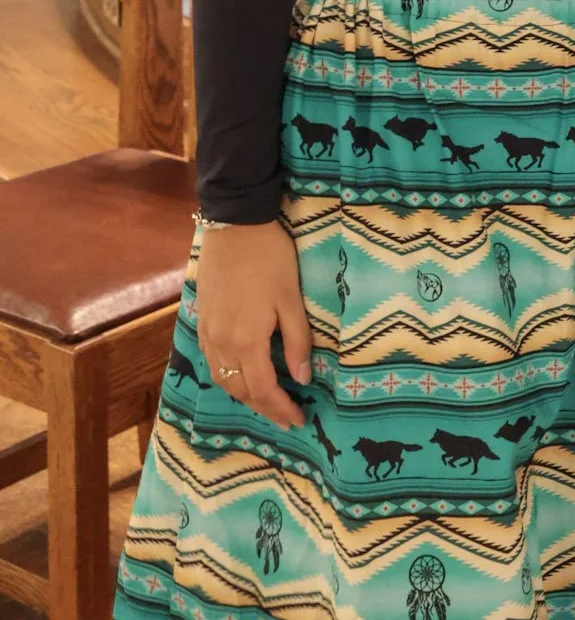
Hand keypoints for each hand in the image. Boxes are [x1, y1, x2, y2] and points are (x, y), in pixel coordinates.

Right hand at [195, 220, 311, 428]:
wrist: (234, 223)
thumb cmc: (270, 258)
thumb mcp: (291, 299)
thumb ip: (297, 341)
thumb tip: (302, 378)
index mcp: (247, 341)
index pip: (264, 390)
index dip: (281, 409)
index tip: (299, 420)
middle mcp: (222, 344)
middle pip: (241, 390)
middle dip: (264, 408)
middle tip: (286, 417)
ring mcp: (207, 332)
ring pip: (223, 378)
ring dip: (244, 395)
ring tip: (266, 402)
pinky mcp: (202, 319)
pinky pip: (213, 361)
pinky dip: (228, 376)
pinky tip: (241, 374)